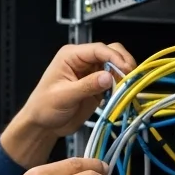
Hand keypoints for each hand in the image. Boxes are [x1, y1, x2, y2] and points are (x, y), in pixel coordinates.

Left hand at [0, 43, 137, 167]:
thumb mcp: (64, 96)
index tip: (126, 70)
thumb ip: (87, 86)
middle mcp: (83, 60)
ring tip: (126, 89)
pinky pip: (115, 81)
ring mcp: (92, 73)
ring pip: (116, 66)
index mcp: (71, 56)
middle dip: (123, 64)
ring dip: (124, 76)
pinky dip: (121, 87)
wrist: (44, 125)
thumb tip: (108, 77)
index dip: (115, 57)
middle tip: (130, 80)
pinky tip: (122, 95)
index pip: (98, 49)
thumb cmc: (44, 107)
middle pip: (111, 52)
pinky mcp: (98, 86)